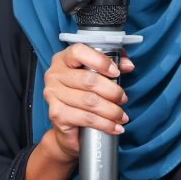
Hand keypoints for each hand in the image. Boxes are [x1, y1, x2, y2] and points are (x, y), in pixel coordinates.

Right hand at [41, 44, 133, 161]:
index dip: (100, 61)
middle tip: (123, 99)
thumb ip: (114, 64)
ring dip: (111, 110)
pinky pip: (86, 118)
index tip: (116, 72)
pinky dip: (105, 124)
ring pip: (89, 101)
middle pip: (88, 80)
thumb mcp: (99, 74)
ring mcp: (53, 94)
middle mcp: (54, 74)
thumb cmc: (84, 93)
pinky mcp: (56, 114)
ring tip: (122, 116)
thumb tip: (128, 65)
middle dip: (112, 91)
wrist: (68, 124)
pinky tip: (115, 127)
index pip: (79, 52)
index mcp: (64, 59)